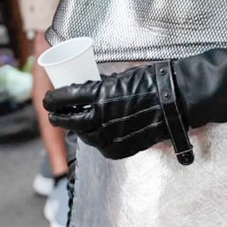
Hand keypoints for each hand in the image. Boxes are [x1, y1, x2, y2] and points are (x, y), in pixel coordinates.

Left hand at [44, 62, 185, 160]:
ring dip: (77, 129)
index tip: (49, 100)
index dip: (53, 100)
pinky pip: (101, 147)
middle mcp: (102, 118)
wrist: (177, 101)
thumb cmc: (152, 82)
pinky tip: (96, 132)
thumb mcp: (120, 77)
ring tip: (77, 122)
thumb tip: (87, 87)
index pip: (66, 99)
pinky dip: (96, 140)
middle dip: (59, 117)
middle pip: (70, 121)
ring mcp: (111, 136)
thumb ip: (102, 85)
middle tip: (56, 113)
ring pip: (85, 136)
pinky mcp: (121, 149)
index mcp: (99, 96)